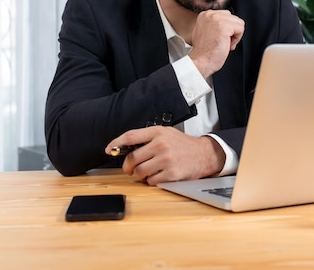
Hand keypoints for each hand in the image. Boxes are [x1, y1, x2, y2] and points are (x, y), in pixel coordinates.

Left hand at [105, 126, 225, 184]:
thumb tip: (125, 147)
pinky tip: (159, 175)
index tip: (109, 149)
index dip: (116, 143)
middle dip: (128, 166)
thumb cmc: (183, 145)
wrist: (204, 154)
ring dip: (140, 175)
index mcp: (158, 132)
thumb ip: (147, 138)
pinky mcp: (171, 173)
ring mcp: (166, 159)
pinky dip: (151, 181)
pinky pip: (151, 181)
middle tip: (130, 168)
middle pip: (132, 158)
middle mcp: (162, 145)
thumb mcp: (166, 134)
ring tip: (147, 172)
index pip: (131, 136)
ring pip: (139, 172)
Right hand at [189, 10, 244, 77]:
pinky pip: (241, 28)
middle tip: (223, 42)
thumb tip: (228, 25)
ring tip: (225, 44)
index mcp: (205, 14)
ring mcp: (217, 19)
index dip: (227, 29)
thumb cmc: (204, 51)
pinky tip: (227, 45)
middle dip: (232, 31)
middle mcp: (210, 14)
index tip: (220, 38)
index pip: (227, 16)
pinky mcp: (224, 26)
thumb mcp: (205, 32)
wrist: (201, 61)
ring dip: (235, 36)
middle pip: (234, 18)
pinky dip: (237, 39)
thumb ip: (214, 24)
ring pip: (239, 23)